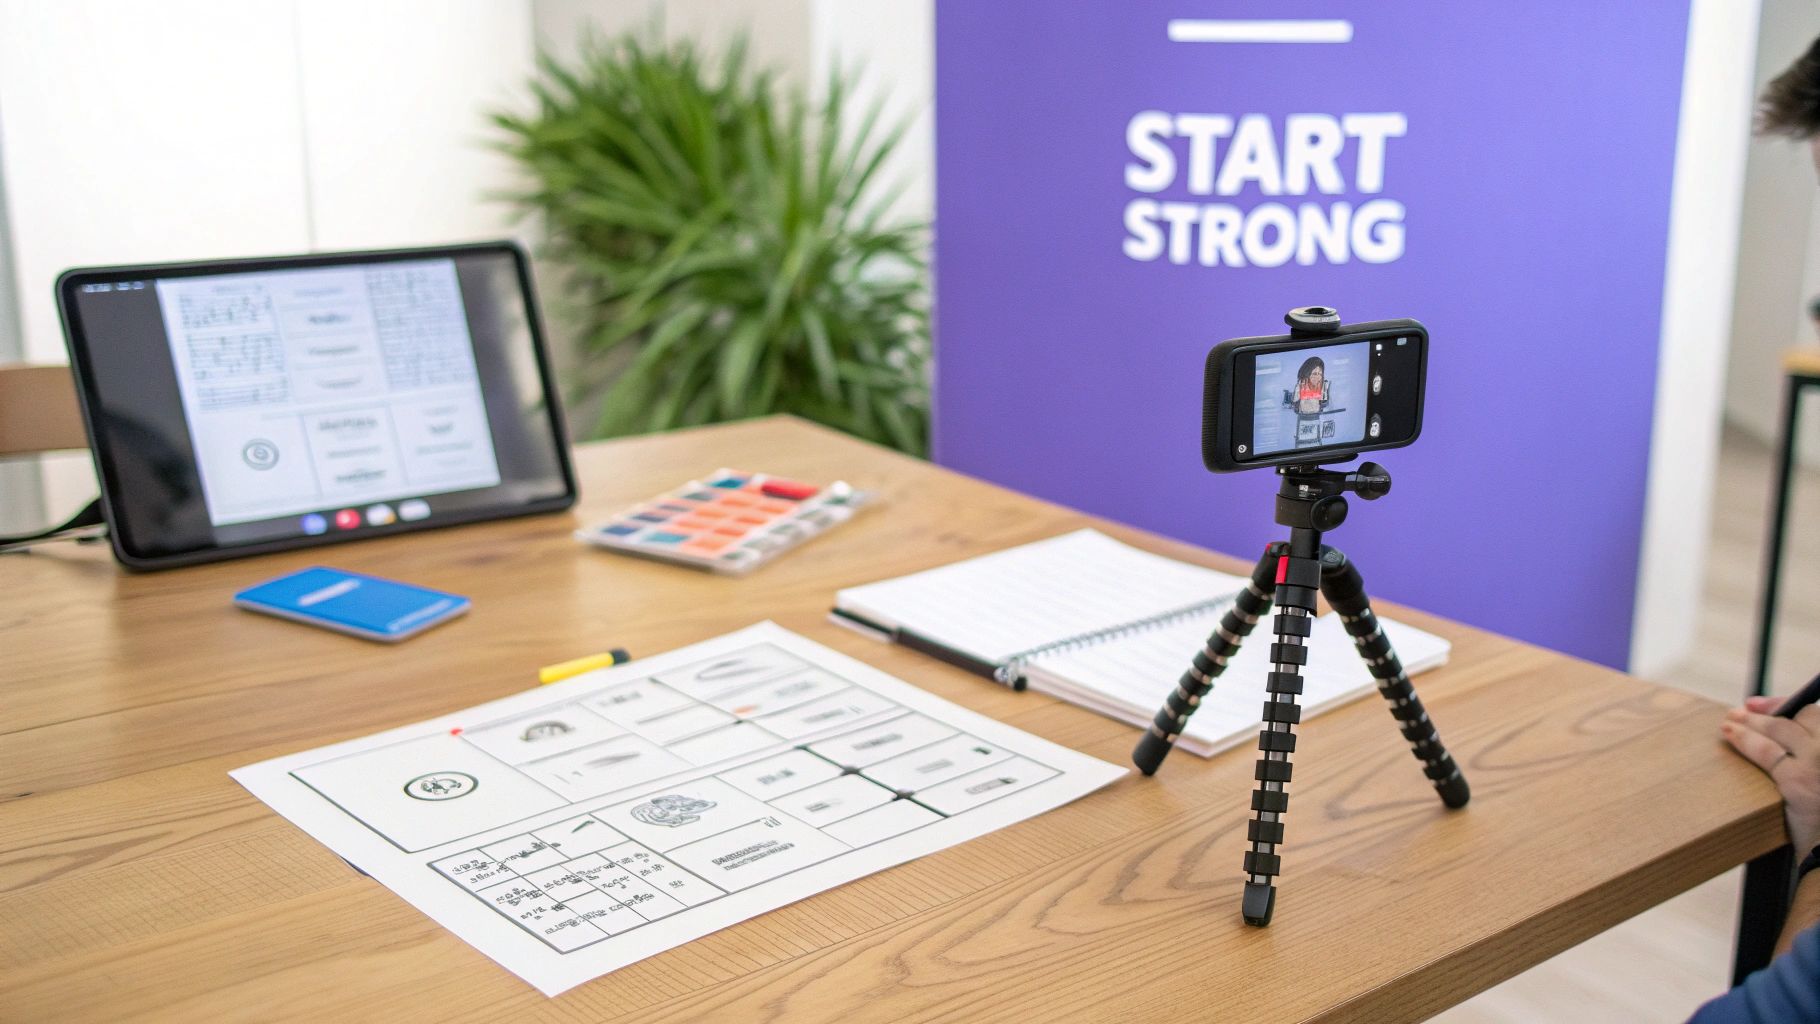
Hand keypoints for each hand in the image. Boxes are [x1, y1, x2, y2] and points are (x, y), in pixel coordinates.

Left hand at [1722, 696, 1819, 852]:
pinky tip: (1729, 734)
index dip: (1790, 706)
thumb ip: (1813, 758)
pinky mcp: (1800, 780)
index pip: (1818, 717)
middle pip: (1801, 718)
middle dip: (1769, 710)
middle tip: (1745, 710)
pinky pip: (1766, 751)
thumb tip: (1790, 739)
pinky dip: (1744, 739)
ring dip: (1751, 722)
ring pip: (1780, 729)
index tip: (1766, 705)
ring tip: (1730, 720)